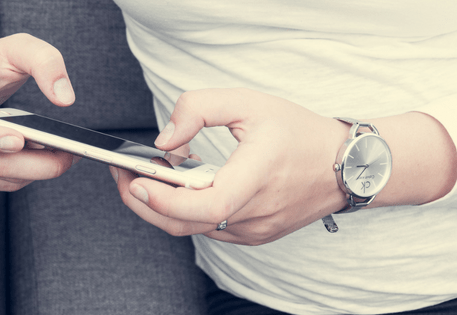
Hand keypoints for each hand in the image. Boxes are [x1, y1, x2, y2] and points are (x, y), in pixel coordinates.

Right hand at [0, 4, 77, 191]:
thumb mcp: (17, 46)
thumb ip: (46, 62)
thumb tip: (65, 98)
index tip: (18, 140)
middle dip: (40, 163)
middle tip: (71, 152)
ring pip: (4, 178)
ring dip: (38, 170)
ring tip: (63, 152)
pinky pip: (3, 183)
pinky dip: (28, 174)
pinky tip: (43, 158)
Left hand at [112, 88, 349, 244]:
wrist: (345, 166)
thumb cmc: (299, 132)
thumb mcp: (249, 102)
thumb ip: (199, 109)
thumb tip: (164, 139)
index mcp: (258, 176)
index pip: (205, 204)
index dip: (164, 198)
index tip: (133, 180)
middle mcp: (256, 212)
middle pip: (186, 223)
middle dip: (144, 203)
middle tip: (123, 176)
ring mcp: (255, 229)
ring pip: (194, 228)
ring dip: (164, 206)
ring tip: (151, 176)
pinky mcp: (255, 235)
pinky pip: (210, 229)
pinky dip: (188, 211)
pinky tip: (183, 188)